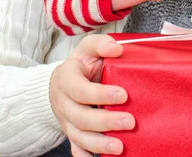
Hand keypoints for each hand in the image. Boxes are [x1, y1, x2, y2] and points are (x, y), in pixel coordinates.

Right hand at [49, 34, 133, 155]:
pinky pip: (76, 148)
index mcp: (68, 80)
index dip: (101, 94)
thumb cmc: (80, 65)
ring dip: (100, 144)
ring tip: (120, 147)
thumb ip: (101, 45)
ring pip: (79, 137)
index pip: (81, 90)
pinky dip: (86, 156)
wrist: (61, 83)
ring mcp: (68, 121)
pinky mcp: (72, 133)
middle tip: (130, 122)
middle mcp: (65, 103)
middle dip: (106, 121)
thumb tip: (118, 49)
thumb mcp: (87, 48)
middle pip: (82, 118)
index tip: (123, 95)